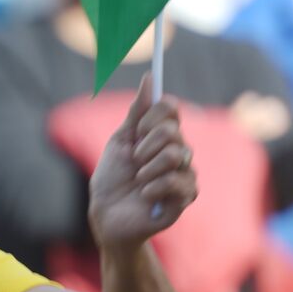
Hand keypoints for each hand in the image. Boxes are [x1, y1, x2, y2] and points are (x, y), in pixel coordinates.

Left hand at [88, 75, 198, 250]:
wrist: (106, 214)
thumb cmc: (111, 179)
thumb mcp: (120, 141)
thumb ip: (136, 112)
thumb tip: (149, 78)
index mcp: (163, 136)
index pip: (171, 108)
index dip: (153, 116)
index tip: (136, 131)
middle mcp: (178, 151)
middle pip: (173, 131)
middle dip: (145, 146)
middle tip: (134, 162)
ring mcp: (184, 173)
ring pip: (176, 155)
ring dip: (148, 169)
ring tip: (138, 182)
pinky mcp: (186, 197)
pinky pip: (177, 181)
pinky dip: (153, 188)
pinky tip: (146, 197)